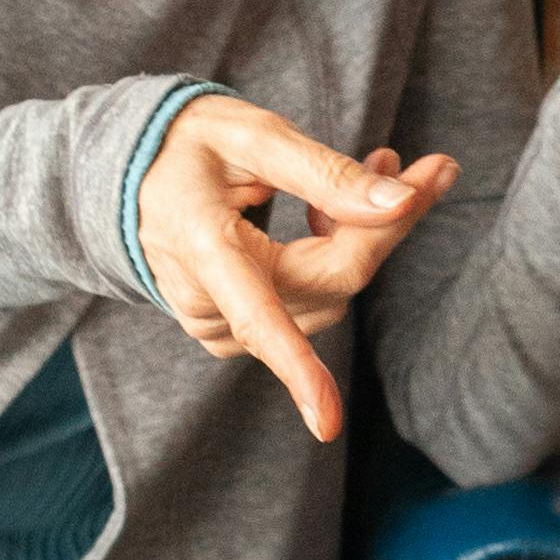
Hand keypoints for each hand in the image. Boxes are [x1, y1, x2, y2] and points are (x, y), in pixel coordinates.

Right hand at [137, 99, 456, 448]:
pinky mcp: (232, 333)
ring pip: (329, 297)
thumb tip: (402, 203)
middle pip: (330, 284)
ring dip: (365, 239)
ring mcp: (216, 324)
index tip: (329, 423)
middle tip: (429, 169)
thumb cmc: (188, 144)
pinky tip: (328, 219)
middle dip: (387, 229)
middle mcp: (204, 299)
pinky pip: (312, 307)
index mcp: (201, 246)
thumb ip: (325, 173)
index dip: (297, 372)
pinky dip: (337, 263)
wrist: (130, 173)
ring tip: (371, 173)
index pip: (260, 318)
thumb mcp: (253, 136)